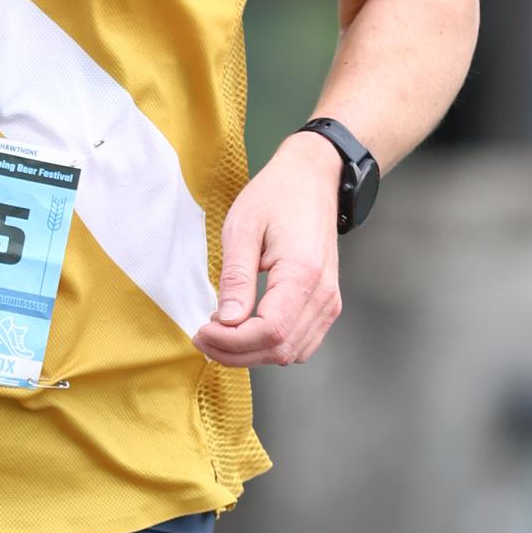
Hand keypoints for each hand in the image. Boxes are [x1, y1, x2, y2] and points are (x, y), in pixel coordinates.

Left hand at [193, 133, 348, 366]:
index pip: (269, 332)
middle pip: (279, 349)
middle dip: (235, 352)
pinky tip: (246, 331)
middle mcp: (323, 293)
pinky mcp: (326, 303)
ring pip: (290, 353)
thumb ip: (236, 278)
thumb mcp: (243, 229)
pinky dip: (271, 347)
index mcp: (303, 273)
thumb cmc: (278, 196)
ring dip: (252, 353)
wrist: (312, 179)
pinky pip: (301, 343)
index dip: (232, 342)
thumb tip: (227, 320)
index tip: (202, 331)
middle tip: (203, 336)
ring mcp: (329, 301)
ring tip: (221, 334)